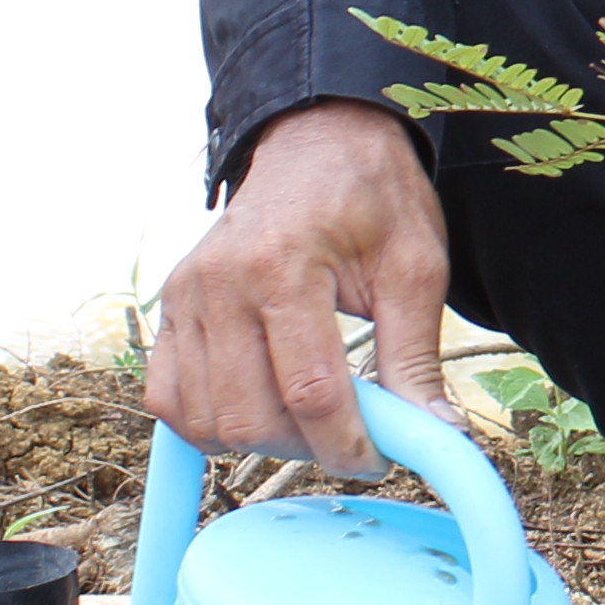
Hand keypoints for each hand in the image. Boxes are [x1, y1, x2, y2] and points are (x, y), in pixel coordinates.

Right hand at [145, 99, 448, 474]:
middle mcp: (220, 283)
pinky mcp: (168, 308)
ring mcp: (185, 296)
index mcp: (284, 266)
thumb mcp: (414, 266)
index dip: (348, 445)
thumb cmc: (371, 198)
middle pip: (249, 417)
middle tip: (346, 436)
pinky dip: (207, 424)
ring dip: (258, 440)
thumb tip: (438, 436)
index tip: (378, 461)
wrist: (317, 143)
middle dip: (305, 448)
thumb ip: (416, 357)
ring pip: (203, 420)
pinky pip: (166, 399)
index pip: (311, 392)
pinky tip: (256, 406)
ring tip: (306, 418)